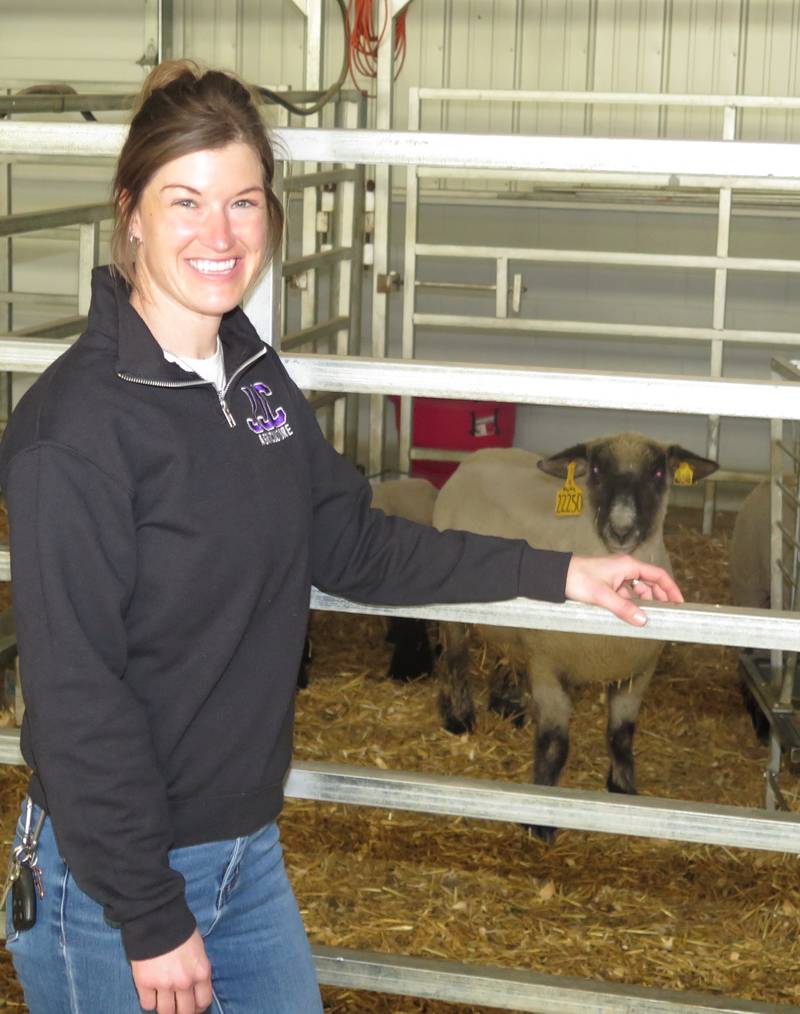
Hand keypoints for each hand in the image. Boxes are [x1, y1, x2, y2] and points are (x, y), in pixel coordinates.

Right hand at [131, 929, 212, 1013]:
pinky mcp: (145, 984)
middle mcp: (185, 982)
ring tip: (164, 1001)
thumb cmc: (180, 929)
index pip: (203, 1002)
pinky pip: (147, 1004)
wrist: (157, 917)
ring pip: (166, 1012)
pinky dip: (149, 1001)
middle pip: (185, 1012)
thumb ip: (197, 969)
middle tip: (177, 1006)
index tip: (192, 1006)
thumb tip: (195, 985)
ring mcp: (164, 985)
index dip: (197, 1007)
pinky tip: (151, 992)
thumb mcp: (198, 948)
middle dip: (182, 1011)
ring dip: (165, 1009)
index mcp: (201, 972)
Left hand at [565, 554, 682, 625]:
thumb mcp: (602, 596)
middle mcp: (625, 568)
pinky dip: (631, 604)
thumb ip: (624, 608)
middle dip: (659, 597)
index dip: (671, 588)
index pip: (658, 575)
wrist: (556, 575)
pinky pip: (626, 594)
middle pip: (650, 583)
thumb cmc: (578, 578)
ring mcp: (617, 576)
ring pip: (638, 590)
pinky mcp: (608, 584)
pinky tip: (632, 615)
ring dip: (644, 602)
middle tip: (667, 614)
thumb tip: (644, 621)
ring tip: (650, 618)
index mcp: (628, 565)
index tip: (679, 603)